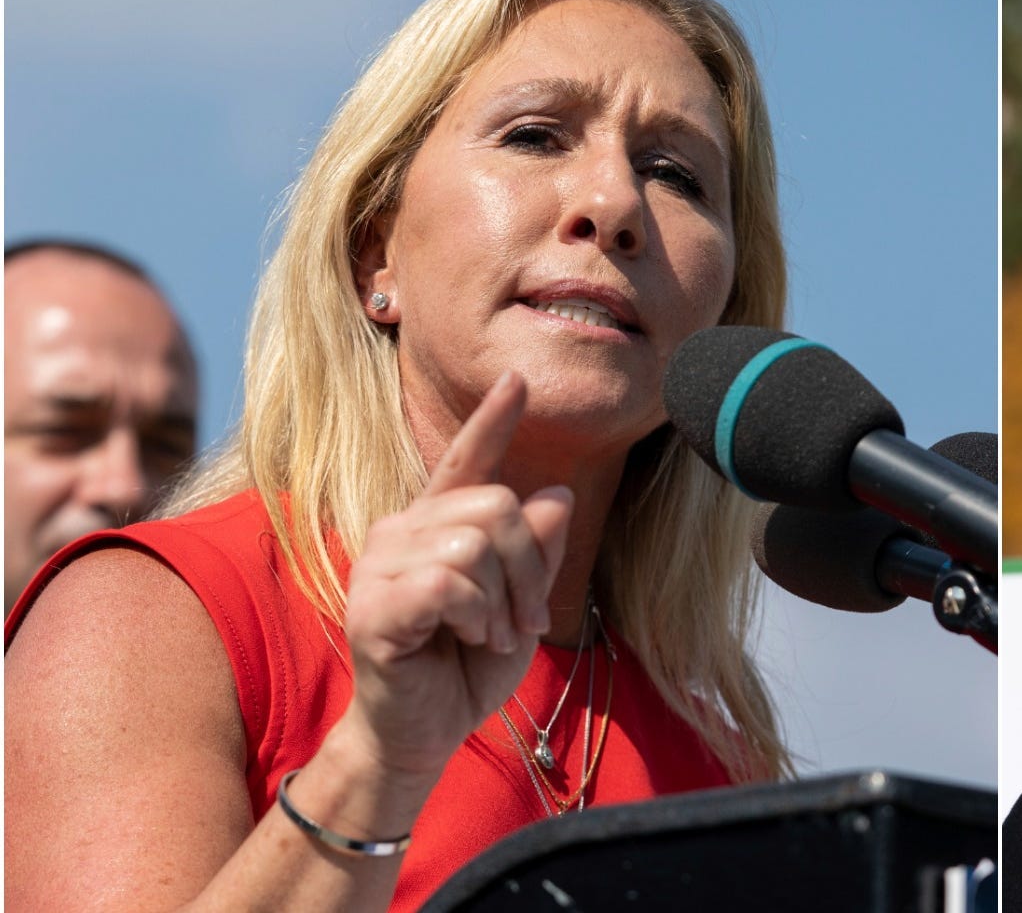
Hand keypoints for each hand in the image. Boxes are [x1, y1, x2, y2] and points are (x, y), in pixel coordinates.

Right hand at [337, 371, 573, 777]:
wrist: (423, 733)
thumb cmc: (466, 668)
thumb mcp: (522, 607)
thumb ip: (538, 554)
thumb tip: (557, 495)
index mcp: (437, 526)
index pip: (465, 462)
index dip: (493, 421)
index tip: (518, 379)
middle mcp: (402, 532)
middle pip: (496, 505)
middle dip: (529, 566)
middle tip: (526, 619)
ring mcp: (379, 565)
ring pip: (475, 542)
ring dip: (504, 599)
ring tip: (491, 633)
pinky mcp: (372, 605)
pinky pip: (449, 582)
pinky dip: (477, 614)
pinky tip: (467, 638)